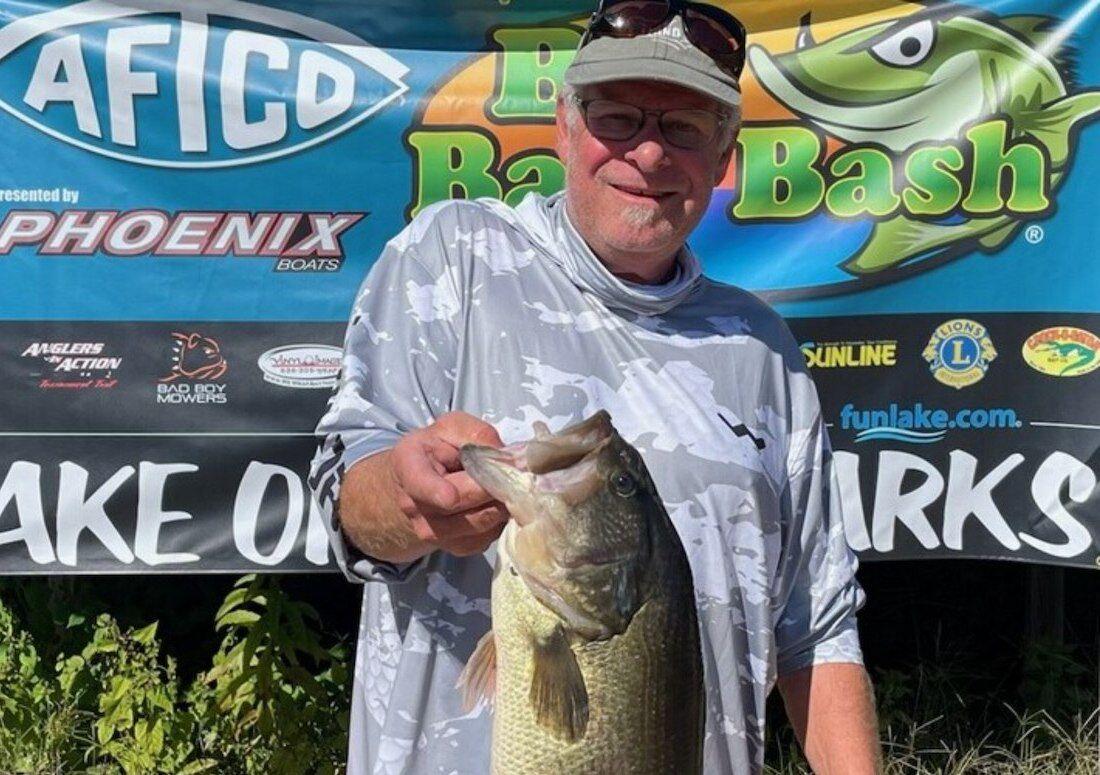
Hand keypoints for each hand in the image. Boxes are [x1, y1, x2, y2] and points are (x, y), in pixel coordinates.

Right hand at [389, 411, 509, 556]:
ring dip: (503, 502)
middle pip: (464, 501)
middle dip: (494, 484)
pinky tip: (498, 502)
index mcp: (408, 466)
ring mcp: (433, 532)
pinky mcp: (457, 548)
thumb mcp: (451, 429)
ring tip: (507, 484)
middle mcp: (414, 505)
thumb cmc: (437, 450)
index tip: (450, 497)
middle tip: (517, 471)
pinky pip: (490, 536)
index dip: (435, 491)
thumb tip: (506, 456)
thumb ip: (476, 434)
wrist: (419, 486)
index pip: (419, 483)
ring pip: (483, 520)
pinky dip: (501, 519)